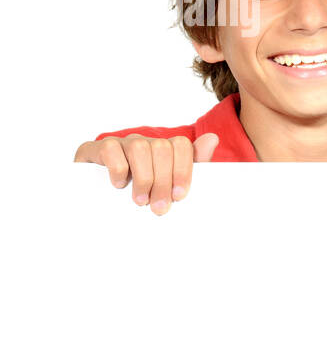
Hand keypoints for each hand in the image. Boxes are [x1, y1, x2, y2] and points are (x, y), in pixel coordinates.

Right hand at [74, 133, 218, 214]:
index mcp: (162, 150)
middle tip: (159, 207)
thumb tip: (212, 139)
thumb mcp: (168, 186)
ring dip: (143, 178)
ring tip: (140, 201)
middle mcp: (143, 142)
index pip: (180, 145)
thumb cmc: (140, 195)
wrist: (98, 205)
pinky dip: (117, 169)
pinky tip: (118, 185)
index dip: (183, 170)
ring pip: (139, 147)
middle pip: (161, 148)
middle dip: (163, 181)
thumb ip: (192, 165)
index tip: (180, 196)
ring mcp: (120, 143)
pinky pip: (111, 149)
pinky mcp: (95, 149)